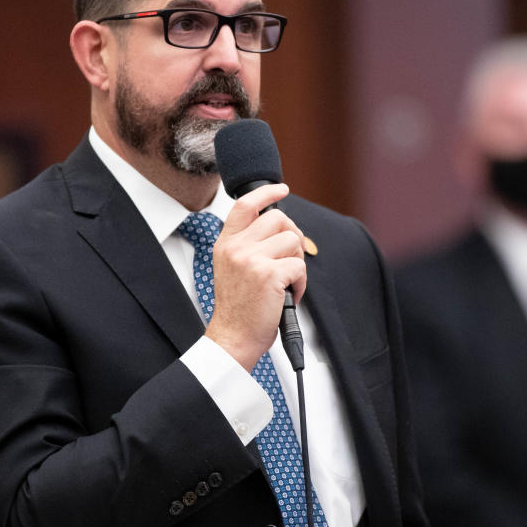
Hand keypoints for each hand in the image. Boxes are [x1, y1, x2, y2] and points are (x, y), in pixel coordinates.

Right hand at [203, 183, 306, 371]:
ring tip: (286, 283)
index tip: (281, 188)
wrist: (233, 338)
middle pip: (279, 219)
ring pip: (293, 241)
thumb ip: (248, 246)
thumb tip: (281, 228)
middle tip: (290, 260)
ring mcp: (251, 259)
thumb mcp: (232, 268)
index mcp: (226, 244)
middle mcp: (236, 248)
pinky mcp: (269, 274)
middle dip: (294, 238)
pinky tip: (288, 295)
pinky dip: (301, 284)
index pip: (244, 205)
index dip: (266, 193)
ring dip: (298, 263)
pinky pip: (299, 266)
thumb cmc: (238, 308)